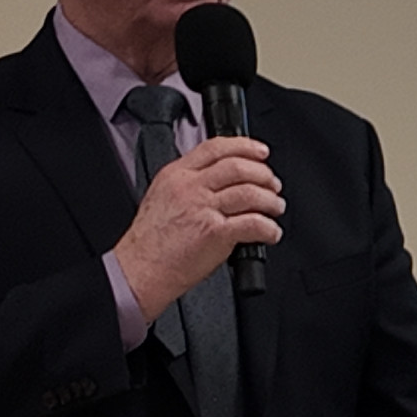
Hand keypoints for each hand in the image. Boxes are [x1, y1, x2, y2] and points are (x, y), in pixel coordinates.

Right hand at [111, 136, 282, 316]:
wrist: (141, 269)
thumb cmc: (150, 243)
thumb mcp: (162, 197)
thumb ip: (189, 184)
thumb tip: (220, 180)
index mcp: (176, 175)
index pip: (216, 148)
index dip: (245, 147)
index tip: (261, 152)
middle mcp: (190, 187)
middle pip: (238, 166)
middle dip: (263, 174)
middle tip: (273, 184)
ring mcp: (202, 208)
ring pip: (250, 192)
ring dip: (270, 201)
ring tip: (275, 208)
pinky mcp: (215, 232)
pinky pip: (253, 223)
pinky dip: (269, 228)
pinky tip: (271, 233)